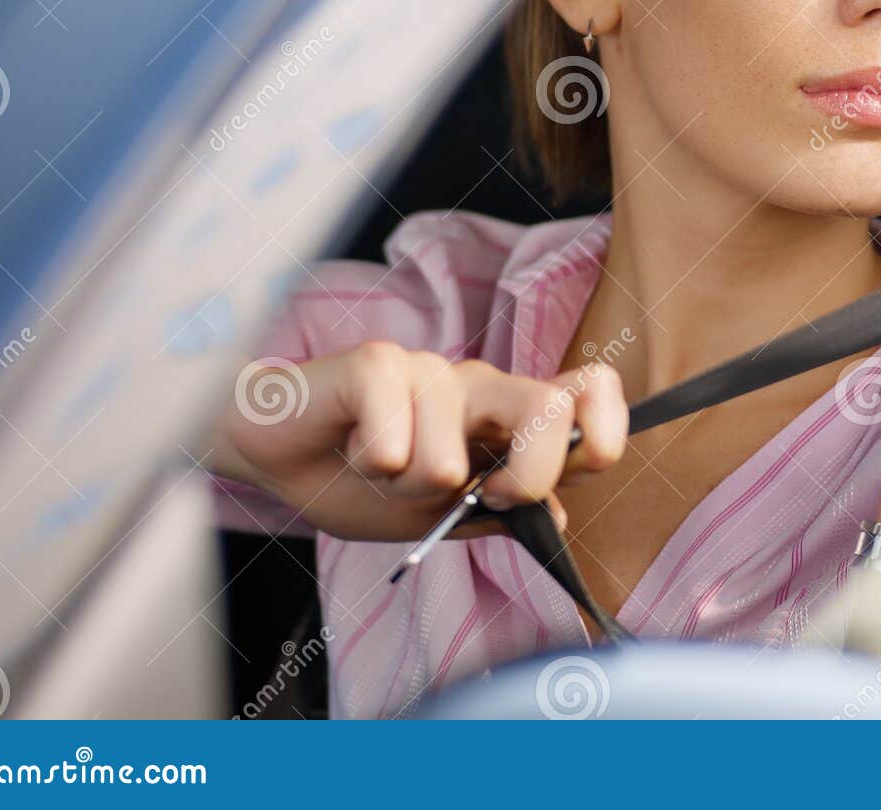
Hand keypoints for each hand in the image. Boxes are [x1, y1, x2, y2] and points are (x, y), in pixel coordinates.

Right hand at [206, 344, 628, 541]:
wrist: (277, 450)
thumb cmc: (360, 474)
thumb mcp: (438, 511)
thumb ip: (497, 509)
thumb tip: (558, 516)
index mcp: (507, 415)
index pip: (591, 393)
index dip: (603, 432)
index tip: (559, 481)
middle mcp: (480, 384)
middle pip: (550, 409)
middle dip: (525, 474)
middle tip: (478, 496)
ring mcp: (432, 369)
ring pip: (449, 459)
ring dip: (407, 490)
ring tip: (380, 471)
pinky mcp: (377, 364)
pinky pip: (394, 442)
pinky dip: (370, 468)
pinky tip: (352, 449)